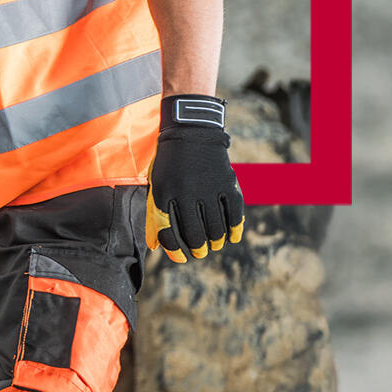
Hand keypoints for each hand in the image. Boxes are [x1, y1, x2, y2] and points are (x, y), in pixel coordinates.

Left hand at [146, 95, 243, 263]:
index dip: (175, 250)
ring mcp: (209, 189)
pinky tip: (232, 236)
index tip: (181, 257)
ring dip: (215, 242)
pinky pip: (234, 215)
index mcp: (165, 193)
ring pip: (216, 229)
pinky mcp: (228, 185)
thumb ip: (157, 213)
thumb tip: (157, 245)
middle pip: (195, 234)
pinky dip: (234, 230)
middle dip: (198, 248)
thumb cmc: (170, 163)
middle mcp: (187, 193)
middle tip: (200, 251)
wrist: (191, 133)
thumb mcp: (158, 184)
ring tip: (214, 244)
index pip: (169, 232)